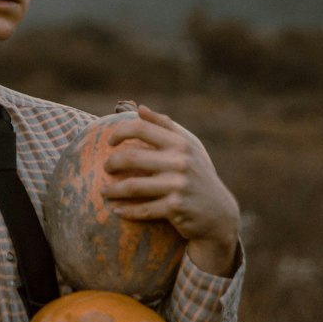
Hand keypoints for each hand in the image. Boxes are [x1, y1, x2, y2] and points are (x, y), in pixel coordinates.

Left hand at [104, 105, 239, 276]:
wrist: (218, 213)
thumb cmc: (198, 174)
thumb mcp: (189, 147)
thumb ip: (165, 126)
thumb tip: (140, 109)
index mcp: (181, 143)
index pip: (142, 128)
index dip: (120, 132)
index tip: (110, 141)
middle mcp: (180, 161)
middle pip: (132, 157)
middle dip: (112, 163)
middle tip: (105, 168)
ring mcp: (178, 185)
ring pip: (133, 186)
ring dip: (113, 190)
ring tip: (103, 192)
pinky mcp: (176, 207)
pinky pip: (143, 209)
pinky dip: (127, 210)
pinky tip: (116, 210)